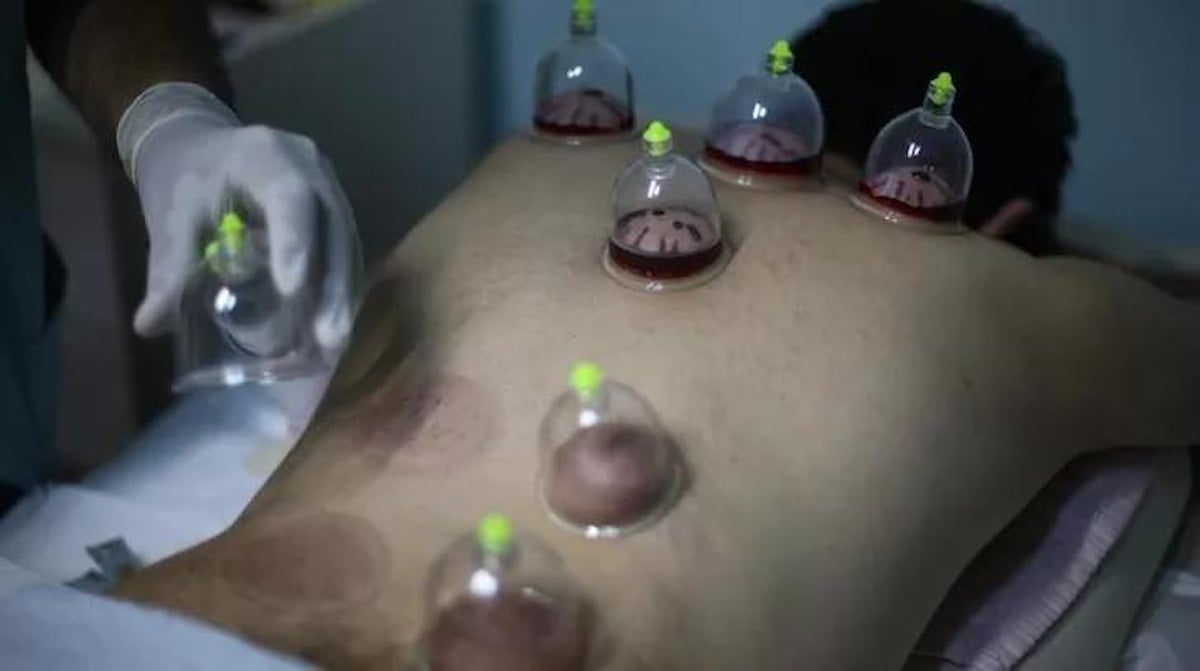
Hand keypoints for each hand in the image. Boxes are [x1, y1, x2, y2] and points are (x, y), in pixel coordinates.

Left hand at [117, 83, 357, 349]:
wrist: (198, 145)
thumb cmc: (184, 177)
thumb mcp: (171, 216)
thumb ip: (168, 269)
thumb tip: (149, 325)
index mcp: (263, 156)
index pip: (288, 196)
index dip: (294, 240)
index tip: (290, 289)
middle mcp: (309, 167)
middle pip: (331, 227)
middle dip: (331, 285)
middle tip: (328, 337)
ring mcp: (328, 187)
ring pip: (345, 243)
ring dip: (341, 295)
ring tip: (335, 342)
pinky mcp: (332, 209)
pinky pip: (343, 250)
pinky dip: (339, 288)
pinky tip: (333, 325)